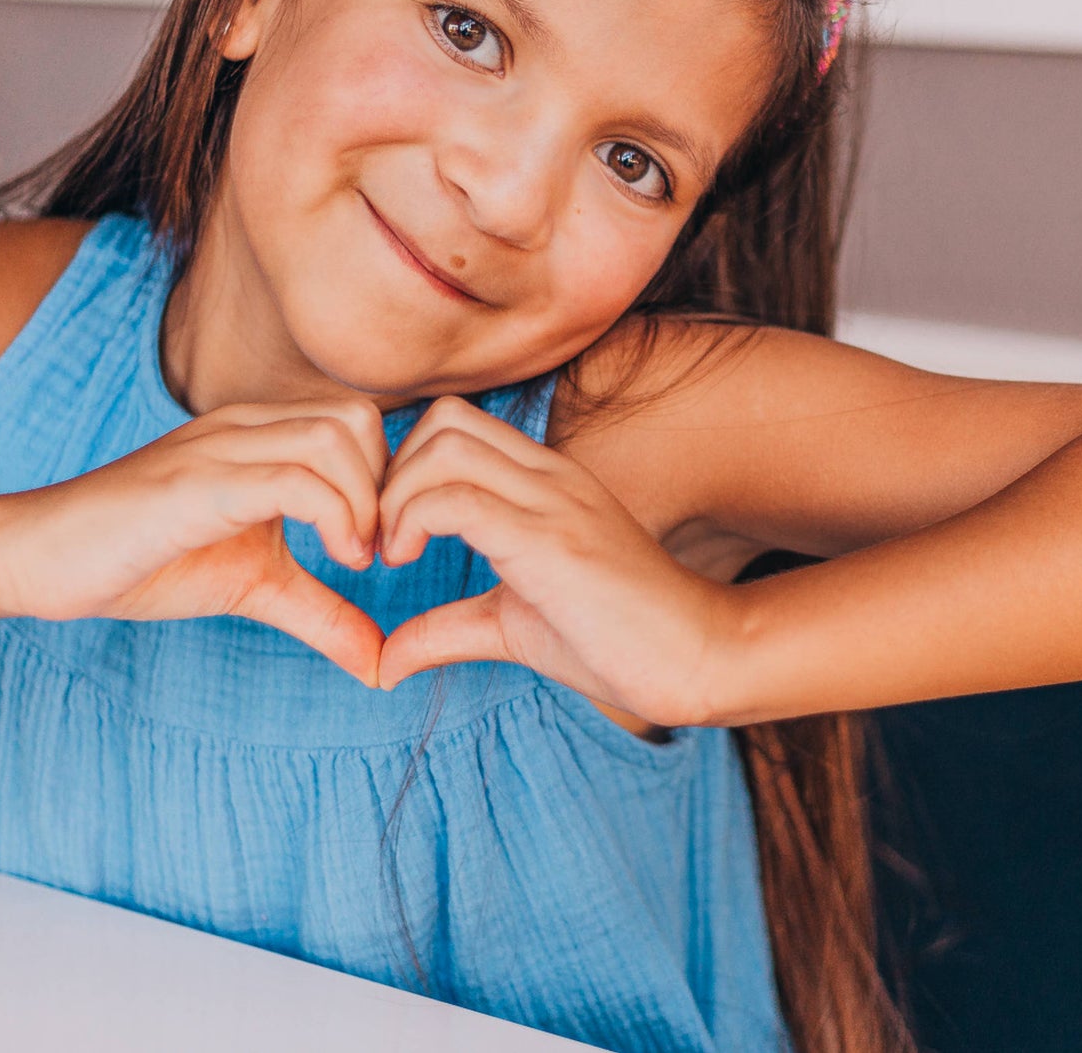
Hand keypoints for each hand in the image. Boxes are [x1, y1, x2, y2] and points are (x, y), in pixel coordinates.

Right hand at [0, 397, 389, 686]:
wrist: (41, 559)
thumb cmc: (143, 561)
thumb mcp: (253, 586)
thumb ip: (320, 612)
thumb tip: (382, 663)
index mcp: (259, 435)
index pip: (359, 422)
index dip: (388, 481)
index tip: (378, 546)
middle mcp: (244, 427)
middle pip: (359, 419)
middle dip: (387, 487)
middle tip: (373, 552)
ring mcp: (218, 449)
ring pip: (334, 439)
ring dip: (366, 504)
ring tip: (354, 559)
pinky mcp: (195, 484)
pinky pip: (291, 479)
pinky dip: (336, 518)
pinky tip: (336, 561)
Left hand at [374, 396, 729, 728]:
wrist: (700, 659)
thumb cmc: (616, 642)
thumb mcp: (512, 626)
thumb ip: (447, 630)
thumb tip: (383, 662)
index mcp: (545, 482)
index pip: (456, 424)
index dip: (405, 467)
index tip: (390, 532)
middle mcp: (549, 475)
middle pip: (443, 419)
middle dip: (391, 473)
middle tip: (381, 538)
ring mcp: (553, 500)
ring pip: (443, 447)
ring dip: (396, 496)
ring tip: (393, 553)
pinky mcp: (551, 540)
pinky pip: (457, 498)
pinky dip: (411, 521)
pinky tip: (407, 563)